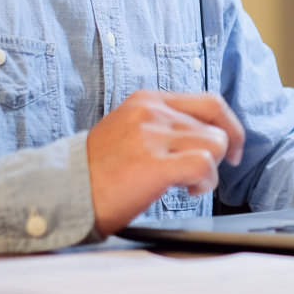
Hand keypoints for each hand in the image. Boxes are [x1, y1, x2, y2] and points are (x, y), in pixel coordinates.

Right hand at [86, 90, 244, 236]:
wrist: (61, 193)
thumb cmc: (95, 172)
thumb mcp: (129, 131)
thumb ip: (162, 126)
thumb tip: (202, 136)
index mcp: (147, 100)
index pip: (209, 102)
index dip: (229, 125)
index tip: (232, 146)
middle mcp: (151, 112)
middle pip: (215, 124)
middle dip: (223, 150)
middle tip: (217, 170)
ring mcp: (152, 136)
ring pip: (214, 144)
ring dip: (210, 170)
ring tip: (188, 184)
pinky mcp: (154, 164)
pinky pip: (204, 165)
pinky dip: (205, 181)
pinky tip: (189, 190)